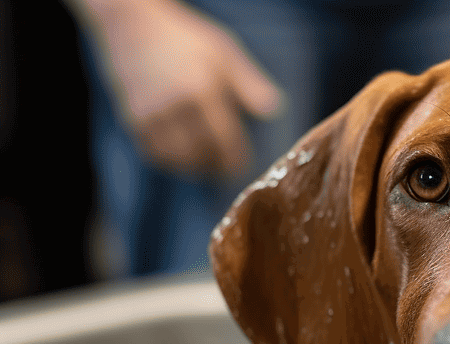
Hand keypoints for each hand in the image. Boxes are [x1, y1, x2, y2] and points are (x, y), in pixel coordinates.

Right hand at [71, 0, 282, 176]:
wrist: (133, 25)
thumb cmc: (185, 39)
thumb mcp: (224, 52)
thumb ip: (249, 83)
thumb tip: (274, 110)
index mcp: (202, 89)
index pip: (225, 138)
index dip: (235, 158)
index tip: (242, 166)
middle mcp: (175, 104)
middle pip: (201, 152)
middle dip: (216, 166)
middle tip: (225, 169)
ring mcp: (151, 113)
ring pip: (177, 157)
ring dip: (194, 166)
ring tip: (205, 163)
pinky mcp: (133, 118)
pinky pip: (154, 153)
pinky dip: (170, 160)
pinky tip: (181, 155)